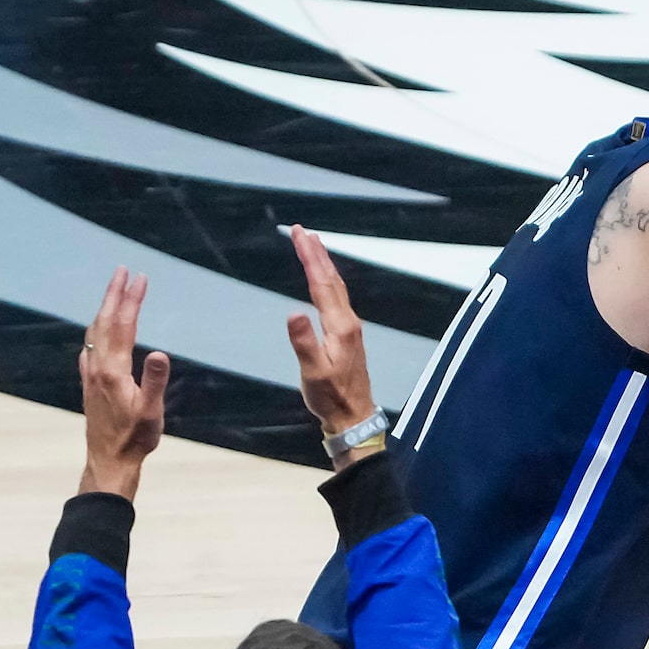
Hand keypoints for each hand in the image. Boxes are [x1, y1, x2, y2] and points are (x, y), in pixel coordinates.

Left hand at [79, 268, 169, 499]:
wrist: (109, 460)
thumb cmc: (134, 438)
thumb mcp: (151, 412)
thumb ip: (154, 380)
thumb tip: (159, 352)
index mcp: (114, 370)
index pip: (123, 325)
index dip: (132, 299)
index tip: (140, 278)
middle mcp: (98, 366)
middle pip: (105, 321)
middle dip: (115, 294)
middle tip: (123, 270)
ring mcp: (90, 374)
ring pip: (94, 331)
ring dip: (104, 308)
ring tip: (113, 292)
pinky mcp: (89, 383)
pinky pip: (89, 346)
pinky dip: (95, 330)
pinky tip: (96, 331)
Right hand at [285, 225, 377, 439]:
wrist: (354, 417)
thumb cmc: (331, 398)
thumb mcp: (313, 372)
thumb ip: (303, 342)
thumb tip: (294, 311)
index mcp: (340, 326)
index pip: (322, 283)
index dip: (310, 257)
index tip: (299, 234)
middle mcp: (348, 322)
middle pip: (331, 279)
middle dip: (317, 253)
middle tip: (302, 230)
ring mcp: (350, 328)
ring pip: (336, 288)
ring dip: (324, 264)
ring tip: (313, 246)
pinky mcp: (348, 336)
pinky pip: (337, 299)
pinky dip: (328, 282)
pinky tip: (324, 282)